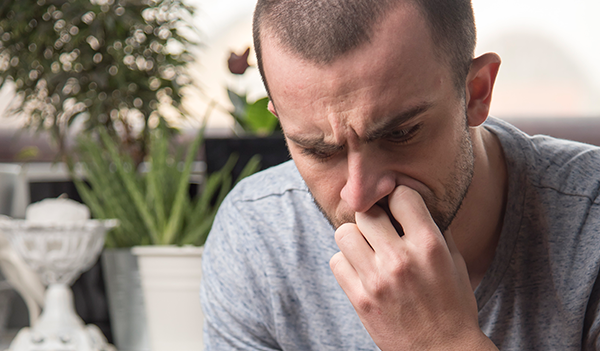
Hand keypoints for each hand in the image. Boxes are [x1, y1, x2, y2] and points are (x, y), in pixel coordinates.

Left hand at [329, 186, 496, 349]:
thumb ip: (435, 228)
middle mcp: (401, 259)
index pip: (401, 195)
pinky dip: (346, 263)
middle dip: (373, 217)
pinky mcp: (360, 300)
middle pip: (366, 212)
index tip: (399, 209)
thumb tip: (410, 200)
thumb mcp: (455, 261)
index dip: (399, 198)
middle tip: (380, 230)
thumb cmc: (453, 304)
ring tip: (368, 250)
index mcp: (429, 246)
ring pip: (344, 233)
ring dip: (355, 238)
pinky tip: (361, 270)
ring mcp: (377, 280)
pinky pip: (336, 261)